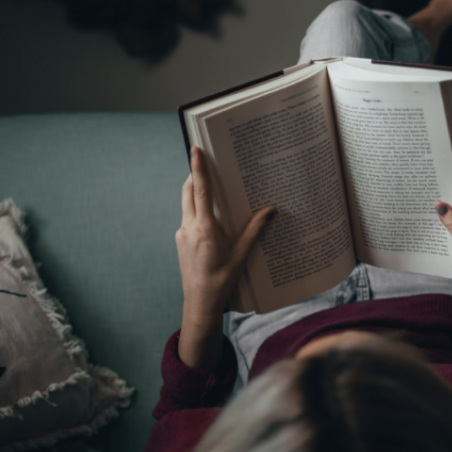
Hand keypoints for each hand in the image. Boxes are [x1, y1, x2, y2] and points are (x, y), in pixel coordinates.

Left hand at [176, 146, 274, 368]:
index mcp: (204, 228)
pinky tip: (211, 219)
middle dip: (195, 175)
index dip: (198, 168)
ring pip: (186, 204)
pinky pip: (188, 218)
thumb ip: (255, 229)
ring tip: (212, 190)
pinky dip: (197, 212)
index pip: (200, 190)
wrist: (200, 302)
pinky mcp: (180, 241)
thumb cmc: (222, 280)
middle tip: (205, 163)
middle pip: (188, 191)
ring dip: (196, 193)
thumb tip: (271, 210)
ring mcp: (181, 234)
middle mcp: (188, 228)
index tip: (195, 149)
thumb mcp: (242, 254)